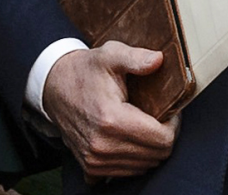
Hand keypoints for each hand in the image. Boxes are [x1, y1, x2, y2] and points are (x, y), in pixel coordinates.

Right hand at [42, 43, 178, 182]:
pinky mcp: (90, 168)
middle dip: (164, 136)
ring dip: (149, 148)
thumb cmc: (86, 70)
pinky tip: (129, 138)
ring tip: (143, 124)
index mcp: (111, 119)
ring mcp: (95, 161)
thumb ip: (136, 58)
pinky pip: (126, 173)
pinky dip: (133, 159)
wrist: (55, 87)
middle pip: (156, 156)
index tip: (169, 110)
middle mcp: (103, 146)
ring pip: (143, 167)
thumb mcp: (110, 54)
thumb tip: (159, 60)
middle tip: (158, 115)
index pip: (162, 140)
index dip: (173, 125)